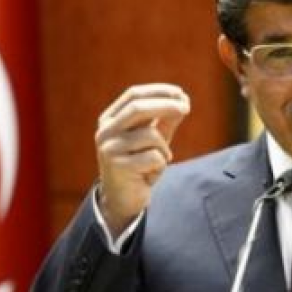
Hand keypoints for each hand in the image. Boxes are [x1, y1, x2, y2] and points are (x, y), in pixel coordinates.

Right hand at [94, 83, 190, 235]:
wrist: (123, 200)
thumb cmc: (139, 165)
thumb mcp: (153, 138)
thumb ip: (165, 119)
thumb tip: (183, 99)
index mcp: (110, 119)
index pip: (133, 94)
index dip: (159, 91)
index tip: (180, 93)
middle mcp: (105, 131)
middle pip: (138, 108)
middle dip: (166, 105)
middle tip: (186, 108)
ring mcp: (109, 149)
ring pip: (151, 136)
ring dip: (165, 148)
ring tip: (159, 161)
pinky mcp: (118, 167)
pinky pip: (154, 158)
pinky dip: (161, 166)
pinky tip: (150, 176)